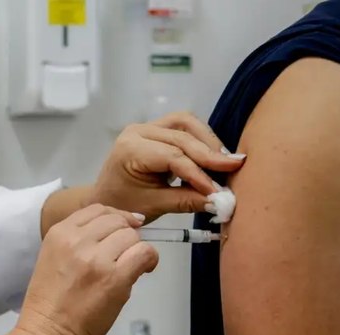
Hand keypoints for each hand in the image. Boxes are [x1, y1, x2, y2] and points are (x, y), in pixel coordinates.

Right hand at [17, 204, 158, 334]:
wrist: (48, 334)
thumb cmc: (50, 305)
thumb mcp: (53, 258)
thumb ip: (78, 242)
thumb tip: (116, 232)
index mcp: (59, 234)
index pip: (96, 209)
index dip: (117, 215)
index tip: (126, 225)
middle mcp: (77, 241)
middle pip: (117, 221)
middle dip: (126, 235)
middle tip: (126, 253)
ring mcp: (96, 258)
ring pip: (132, 236)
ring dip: (135, 250)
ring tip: (130, 266)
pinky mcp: (115, 277)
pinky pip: (144, 253)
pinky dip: (149, 259)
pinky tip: (145, 269)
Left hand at [89, 112, 245, 222]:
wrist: (105, 199)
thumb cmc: (124, 204)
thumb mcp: (154, 206)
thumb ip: (187, 201)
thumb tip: (220, 201)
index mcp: (130, 149)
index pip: (173, 156)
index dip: (199, 174)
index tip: (219, 191)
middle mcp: (138, 131)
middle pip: (182, 134)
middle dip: (209, 153)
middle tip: (233, 168)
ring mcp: (146, 127)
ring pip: (186, 123)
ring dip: (207, 141)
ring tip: (225, 162)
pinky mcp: (156, 129)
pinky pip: (183, 127)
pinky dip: (200, 140)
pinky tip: (212, 158)